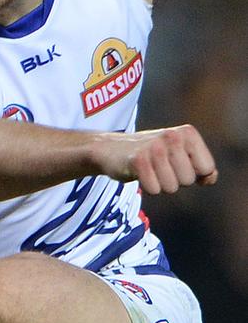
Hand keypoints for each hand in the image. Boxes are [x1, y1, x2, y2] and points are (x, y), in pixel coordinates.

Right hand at [95, 124, 217, 194]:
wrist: (112, 149)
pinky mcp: (138, 161)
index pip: (207, 168)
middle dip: (176, 180)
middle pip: (188, 180)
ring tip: (151, 170)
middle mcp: (172, 136)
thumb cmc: (152, 154)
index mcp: (187, 133)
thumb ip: (202, 167)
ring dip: (161, 185)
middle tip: (161, 167)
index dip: (194, 173)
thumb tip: (210, 179)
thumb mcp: (180, 154)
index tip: (178, 164)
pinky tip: (140, 174)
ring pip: (172, 187)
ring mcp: (154, 148)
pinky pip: (154, 190)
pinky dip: (148, 188)